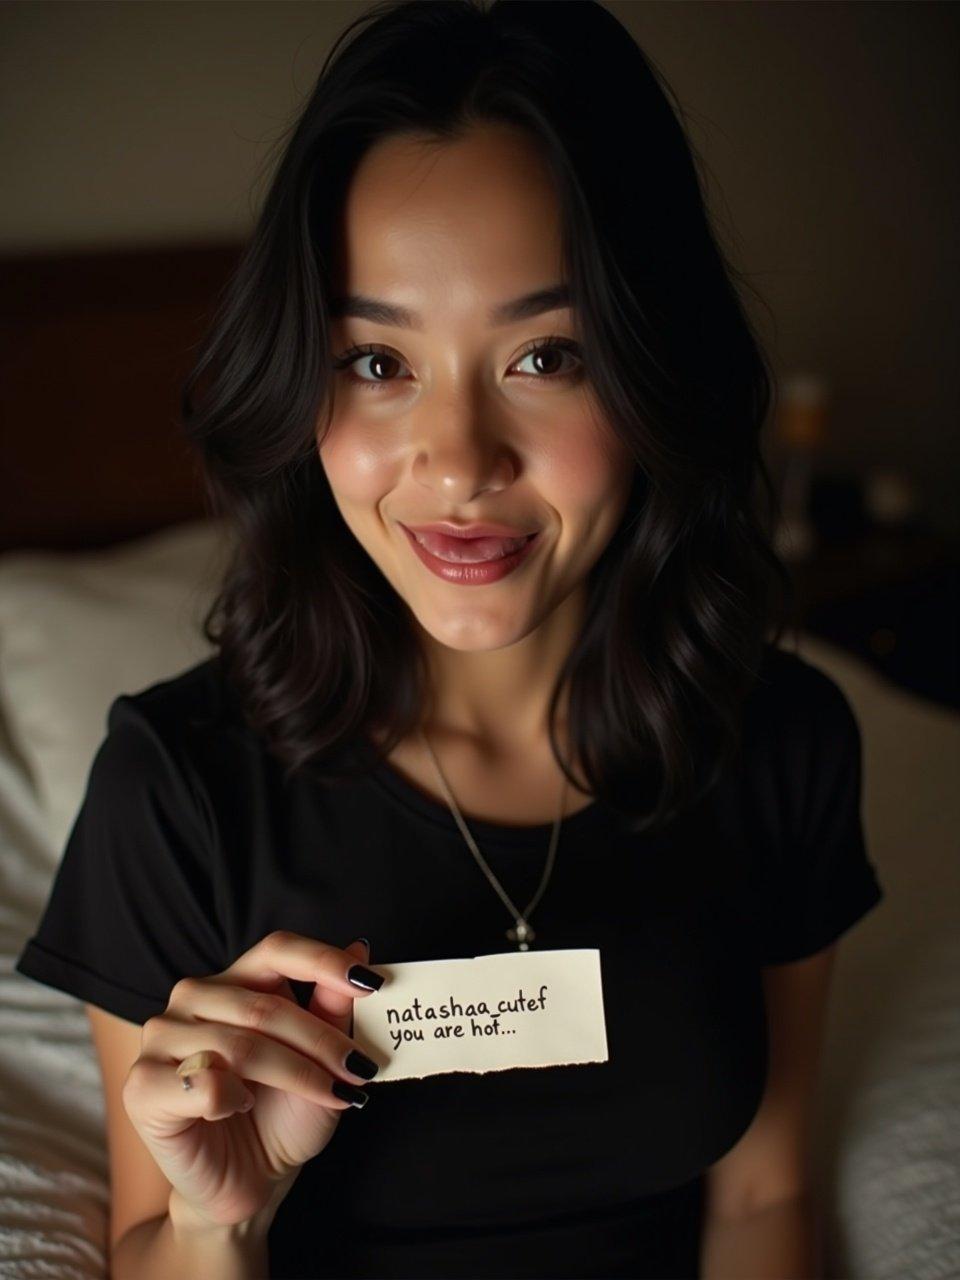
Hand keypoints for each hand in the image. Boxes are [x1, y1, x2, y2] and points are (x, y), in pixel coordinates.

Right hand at [121, 932, 383, 1228]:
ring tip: (328, 1094)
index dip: (323, 961)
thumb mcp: (322, 1062)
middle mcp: (192, 998)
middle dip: (321, 1041)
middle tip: (359, 1070)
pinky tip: (242, 1108)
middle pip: (265, 1005)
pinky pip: (202, 1083)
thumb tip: (359, 949)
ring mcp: (161, 1038)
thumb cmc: (284, 1115)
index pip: (277, 949)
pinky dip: (235, 1099)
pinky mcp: (143, 1084)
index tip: (370, 983)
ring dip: (296, 1074)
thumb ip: (333, 1007)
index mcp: (234, 980)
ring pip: (241, 1046)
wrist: (250, 1181)